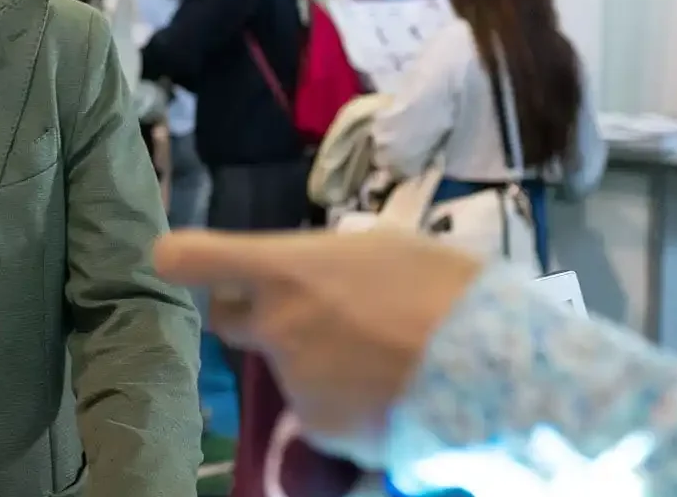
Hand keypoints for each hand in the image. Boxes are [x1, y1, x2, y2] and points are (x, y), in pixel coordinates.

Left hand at [152, 231, 481, 453]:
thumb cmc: (446, 291)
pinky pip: (320, 411)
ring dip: (318, 362)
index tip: (184, 259)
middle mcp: (272, 326)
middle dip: (254, 315)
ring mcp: (292, 382)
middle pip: (228, 319)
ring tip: (383, 357)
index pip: (188, 258)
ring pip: (287, 367)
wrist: (492, 372)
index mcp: (283, 271)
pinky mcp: (318, 429)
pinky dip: (345, 405)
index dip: (183, 257)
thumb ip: (328, 259)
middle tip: (311, 315)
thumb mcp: (385, 247)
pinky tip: (388, 394)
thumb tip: (317, 270)